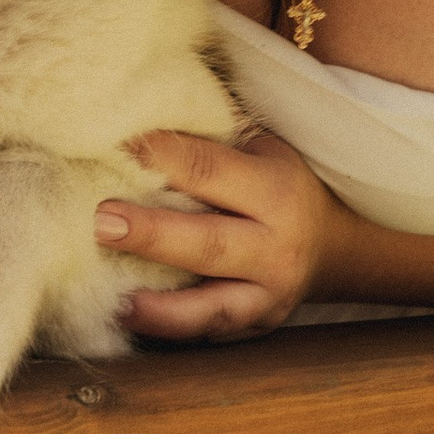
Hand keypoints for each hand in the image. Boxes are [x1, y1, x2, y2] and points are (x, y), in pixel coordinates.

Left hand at [94, 128, 342, 339]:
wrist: (333, 246)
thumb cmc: (279, 182)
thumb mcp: (260, 146)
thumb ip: (211, 130)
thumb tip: (140, 100)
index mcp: (275, 189)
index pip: (207, 169)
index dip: (158, 158)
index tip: (111, 149)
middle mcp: (276, 246)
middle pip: (207, 242)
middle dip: (152, 235)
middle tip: (100, 222)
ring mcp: (268, 295)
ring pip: (211, 306)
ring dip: (159, 305)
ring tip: (114, 296)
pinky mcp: (256, 327)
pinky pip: (209, 333)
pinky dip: (169, 329)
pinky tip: (129, 316)